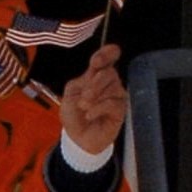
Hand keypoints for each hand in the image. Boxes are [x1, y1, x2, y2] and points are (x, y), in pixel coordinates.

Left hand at [61, 41, 125, 156]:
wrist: (78, 138)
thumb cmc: (74, 116)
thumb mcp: (70, 95)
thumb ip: (81, 81)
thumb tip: (96, 76)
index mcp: (95, 75)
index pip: (107, 58)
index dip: (106, 54)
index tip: (97, 61)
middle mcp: (108, 83)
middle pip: (109, 72)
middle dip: (94, 84)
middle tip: (83, 99)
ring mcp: (116, 95)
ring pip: (112, 87)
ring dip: (94, 98)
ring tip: (84, 109)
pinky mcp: (120, 109)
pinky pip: (113, 103)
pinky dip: (98, 109)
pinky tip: (90, 115)